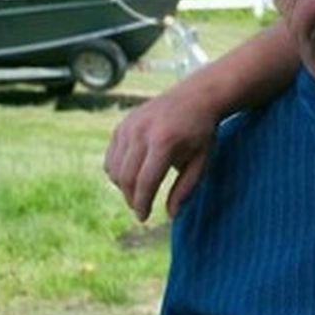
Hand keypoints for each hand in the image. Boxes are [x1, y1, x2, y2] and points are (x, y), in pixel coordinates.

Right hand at [104, 87, 215, 221]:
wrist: (196, 97)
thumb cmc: (202, 132)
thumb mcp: (202, 160)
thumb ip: (186, 188)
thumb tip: (171, 215)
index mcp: (164, 141)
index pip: (145, 182)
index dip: (142, 204)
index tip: (144, 218)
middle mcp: (142, 132)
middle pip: (126, 177)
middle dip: (131, 199)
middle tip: (141, 208)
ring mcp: (129, 126)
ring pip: (114, 169)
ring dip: (123, 187)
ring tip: (139, 193)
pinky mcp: (122, 125)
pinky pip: (111, 157)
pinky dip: (117, 171)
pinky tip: (133, 175)